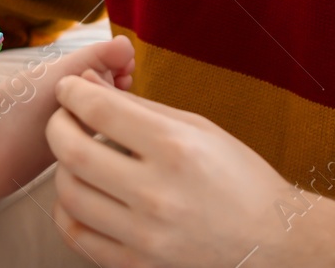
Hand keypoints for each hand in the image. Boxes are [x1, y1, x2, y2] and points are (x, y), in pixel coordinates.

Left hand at [44, 70, 334, 267]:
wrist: (277, 245)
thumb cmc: (241, 180)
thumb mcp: (199, 130)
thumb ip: (141, 109)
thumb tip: (90, 85)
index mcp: (176, 149)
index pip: (100, 111)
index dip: (73, 93)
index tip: (69, 89)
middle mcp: (157, 193)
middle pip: (72, 151)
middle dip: (57, 125)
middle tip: (64, 118)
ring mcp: (146, 236)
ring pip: (69, 194)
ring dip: (62, 168)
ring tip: (77, 156)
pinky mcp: (138, 265)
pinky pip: (79, 236)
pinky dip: (69, 211)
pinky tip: (82, 195)